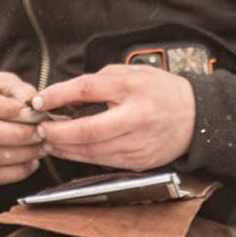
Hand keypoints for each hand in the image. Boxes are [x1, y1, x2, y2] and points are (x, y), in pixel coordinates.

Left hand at [33, 65, 194, 169]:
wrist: (196, 117)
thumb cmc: (161, 91)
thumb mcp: (130, 74)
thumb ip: (98, 82)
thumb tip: (63, 95)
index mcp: (133, 88)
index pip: (88, 89)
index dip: (59, 95)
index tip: (40, 100)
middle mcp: (137, 118)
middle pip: (88, 130)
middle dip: (57, 132)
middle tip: (39, 128)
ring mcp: (139, 144)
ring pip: (92, 151)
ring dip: (65, 148)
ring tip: (48, 140)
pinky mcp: (139, 162)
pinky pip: (103, 162)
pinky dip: (82, 156)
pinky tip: (69, 150)